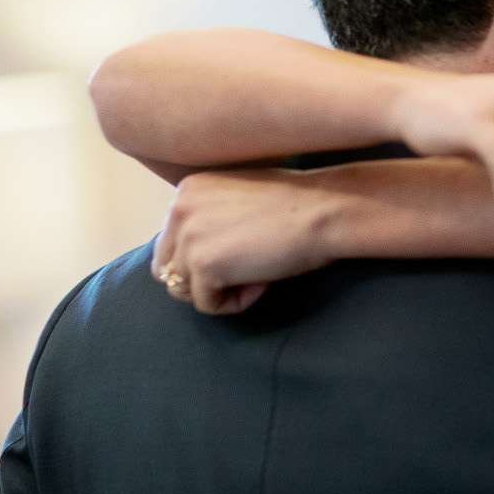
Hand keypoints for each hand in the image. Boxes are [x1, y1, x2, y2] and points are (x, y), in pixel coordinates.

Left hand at [152, 169, 333, 313]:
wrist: (326, 209)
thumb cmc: (298, 203)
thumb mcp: (240, 197)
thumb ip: (210, 217)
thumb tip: (197, 257)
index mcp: (186, 189)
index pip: (171, 241)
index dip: (207, 255)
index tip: (246, 249)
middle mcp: (178, 209)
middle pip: (167, 268)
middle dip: (203, 278)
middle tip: (246, 271)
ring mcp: (188, 237)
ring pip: (183, 289)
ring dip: (220, 290)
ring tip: (258, 275)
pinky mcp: (204, 265)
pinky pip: (207, 305)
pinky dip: (235, 303)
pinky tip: (262, 283)